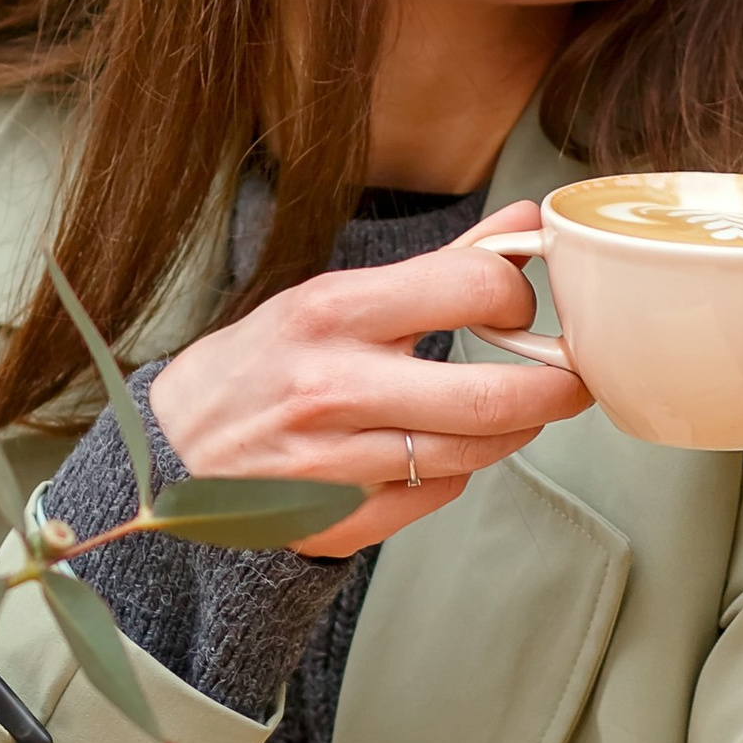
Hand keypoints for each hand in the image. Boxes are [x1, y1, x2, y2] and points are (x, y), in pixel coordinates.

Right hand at [147, 201, 589, 557]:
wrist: (171, 452)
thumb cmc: (262, 365)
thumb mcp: (334, 297)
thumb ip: (438, 267)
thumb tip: (524, 221)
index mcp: (333, 312)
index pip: (472, 289)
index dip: (516, 298)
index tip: (516, 308)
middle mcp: (334, 387)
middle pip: (493, 396)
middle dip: (556, 388)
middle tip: (571, 379)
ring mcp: (336, 463)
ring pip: (475, 453)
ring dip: (511, 430)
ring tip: (507, 410)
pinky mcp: (340, 521)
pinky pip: (436, 495)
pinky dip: (453, 472)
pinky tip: (435, 451)